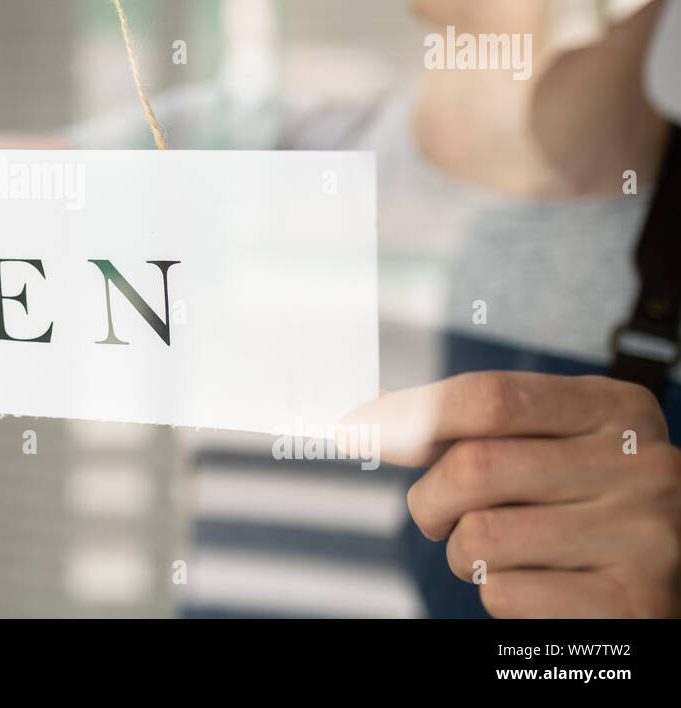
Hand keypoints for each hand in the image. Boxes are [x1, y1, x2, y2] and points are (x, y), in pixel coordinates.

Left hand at [340, 371, 680, 616]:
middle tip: (434, 515)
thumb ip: (478, 425)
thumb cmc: (591, 501)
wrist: (675, 580)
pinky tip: (536, 584)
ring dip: (463, 551)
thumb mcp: (557, 443)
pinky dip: (497, 593)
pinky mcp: (632, 604)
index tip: (354, 430)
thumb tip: (369, 419)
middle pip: (473, 467)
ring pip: (482, 536)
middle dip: (429, 499)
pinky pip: (505, 593)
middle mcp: (642, 465)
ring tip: (496, 551)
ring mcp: (644, 537)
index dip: (408, 415)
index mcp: (616, 409)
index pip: (489, 397)